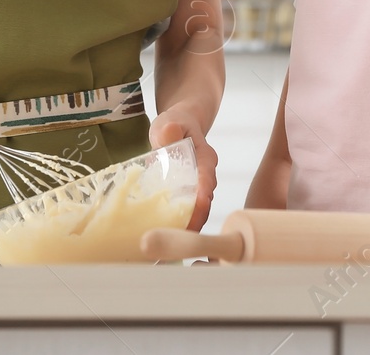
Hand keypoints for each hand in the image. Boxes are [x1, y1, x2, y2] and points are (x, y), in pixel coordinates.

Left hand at [150, 107, 216, 230]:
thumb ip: (170, 129)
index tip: (199, 209)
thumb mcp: (169, 122)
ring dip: (187, 227)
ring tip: (170, 247)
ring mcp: (197, 188)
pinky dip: (177, 224)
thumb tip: (171, 132)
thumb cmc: (175, 123)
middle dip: (196, 221)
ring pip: (197, 211)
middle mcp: (205, 176)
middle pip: (204, 202)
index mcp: (204, 158)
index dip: (203, 195)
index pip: (206, 179)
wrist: (180, 125)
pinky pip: (185, 212)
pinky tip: (163, 238)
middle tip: (180, 240)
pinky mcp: (187, 195)